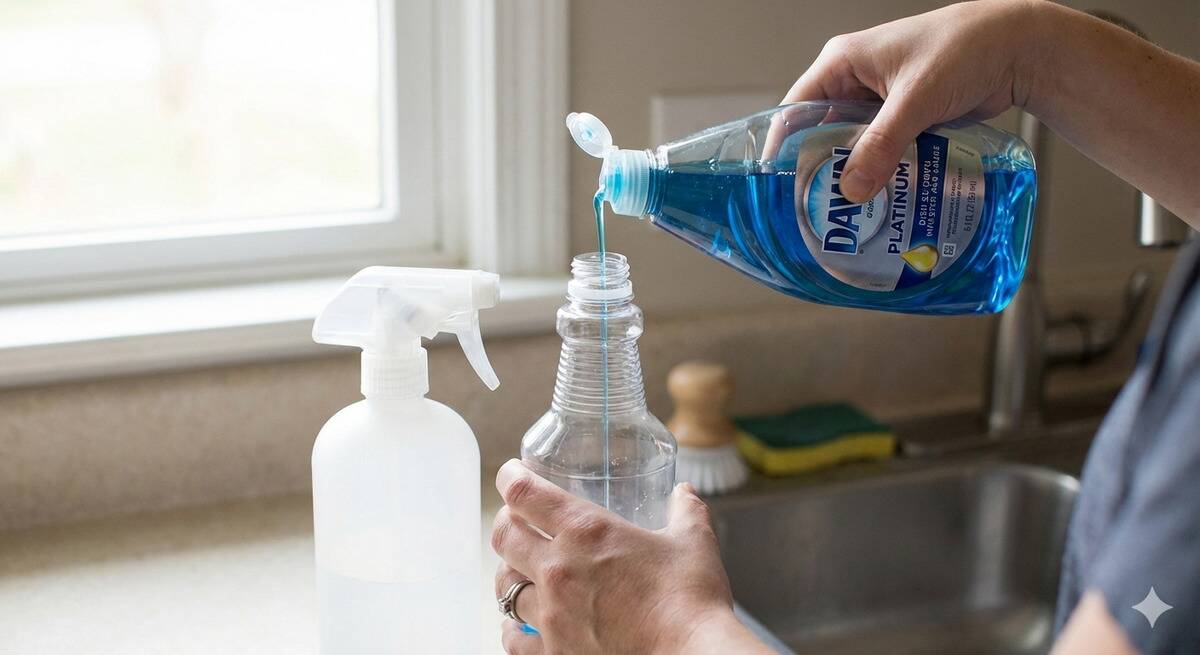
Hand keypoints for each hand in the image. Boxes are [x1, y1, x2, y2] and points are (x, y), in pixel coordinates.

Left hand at [490, 460, 766, 654]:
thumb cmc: (692, 600)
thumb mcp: (694, 543)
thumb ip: (686, 511)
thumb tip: (684, 493)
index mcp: (586, 531)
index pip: (523, 492)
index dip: (510, 477)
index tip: (511, 474)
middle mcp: (558, 569)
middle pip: (504, 536)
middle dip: (507, 523)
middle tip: (517, 521)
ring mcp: (551, 615)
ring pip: (504, 587)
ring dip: (510, 575)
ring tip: (522, 573)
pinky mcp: (554, 653)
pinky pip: (513, 640)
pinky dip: (513, 630)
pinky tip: (520, 627)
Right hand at [783, 0, 1041, 202]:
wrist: (1019, 48)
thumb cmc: (965, 48)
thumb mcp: (916, 97)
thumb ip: (883, 144)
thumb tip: (853, 189)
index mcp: (842, 63)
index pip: (795, 108)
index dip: (783, 147)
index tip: (778, 184)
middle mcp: (855, 81)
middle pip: (822, 132)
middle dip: (822, 167)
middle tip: (816, 206)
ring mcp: (881, 101)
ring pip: (855, 144)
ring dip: (856, 172)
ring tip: (848, 209)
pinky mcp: (905, 118)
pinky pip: (882, 149)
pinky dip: (882, 170)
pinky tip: (881, 197)